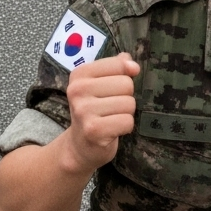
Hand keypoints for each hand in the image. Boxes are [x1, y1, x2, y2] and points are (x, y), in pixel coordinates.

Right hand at [65, 52, 139, 168]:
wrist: (80, 146)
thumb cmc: (94, 111)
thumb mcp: (99, 84)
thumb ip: (116, 67)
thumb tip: (132, 65)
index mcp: (79, 74)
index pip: (119, 64)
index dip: (124, 76)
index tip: (114, 88)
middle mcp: (78, 90)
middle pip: (126, 84)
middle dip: (125, 98)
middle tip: (110, 108)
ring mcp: (84, 111)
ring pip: (129, 103)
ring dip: (125, 114)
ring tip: (110, 119)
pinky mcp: (94, 130)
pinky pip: (127, 121)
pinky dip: (125, 127)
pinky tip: (112, 130)